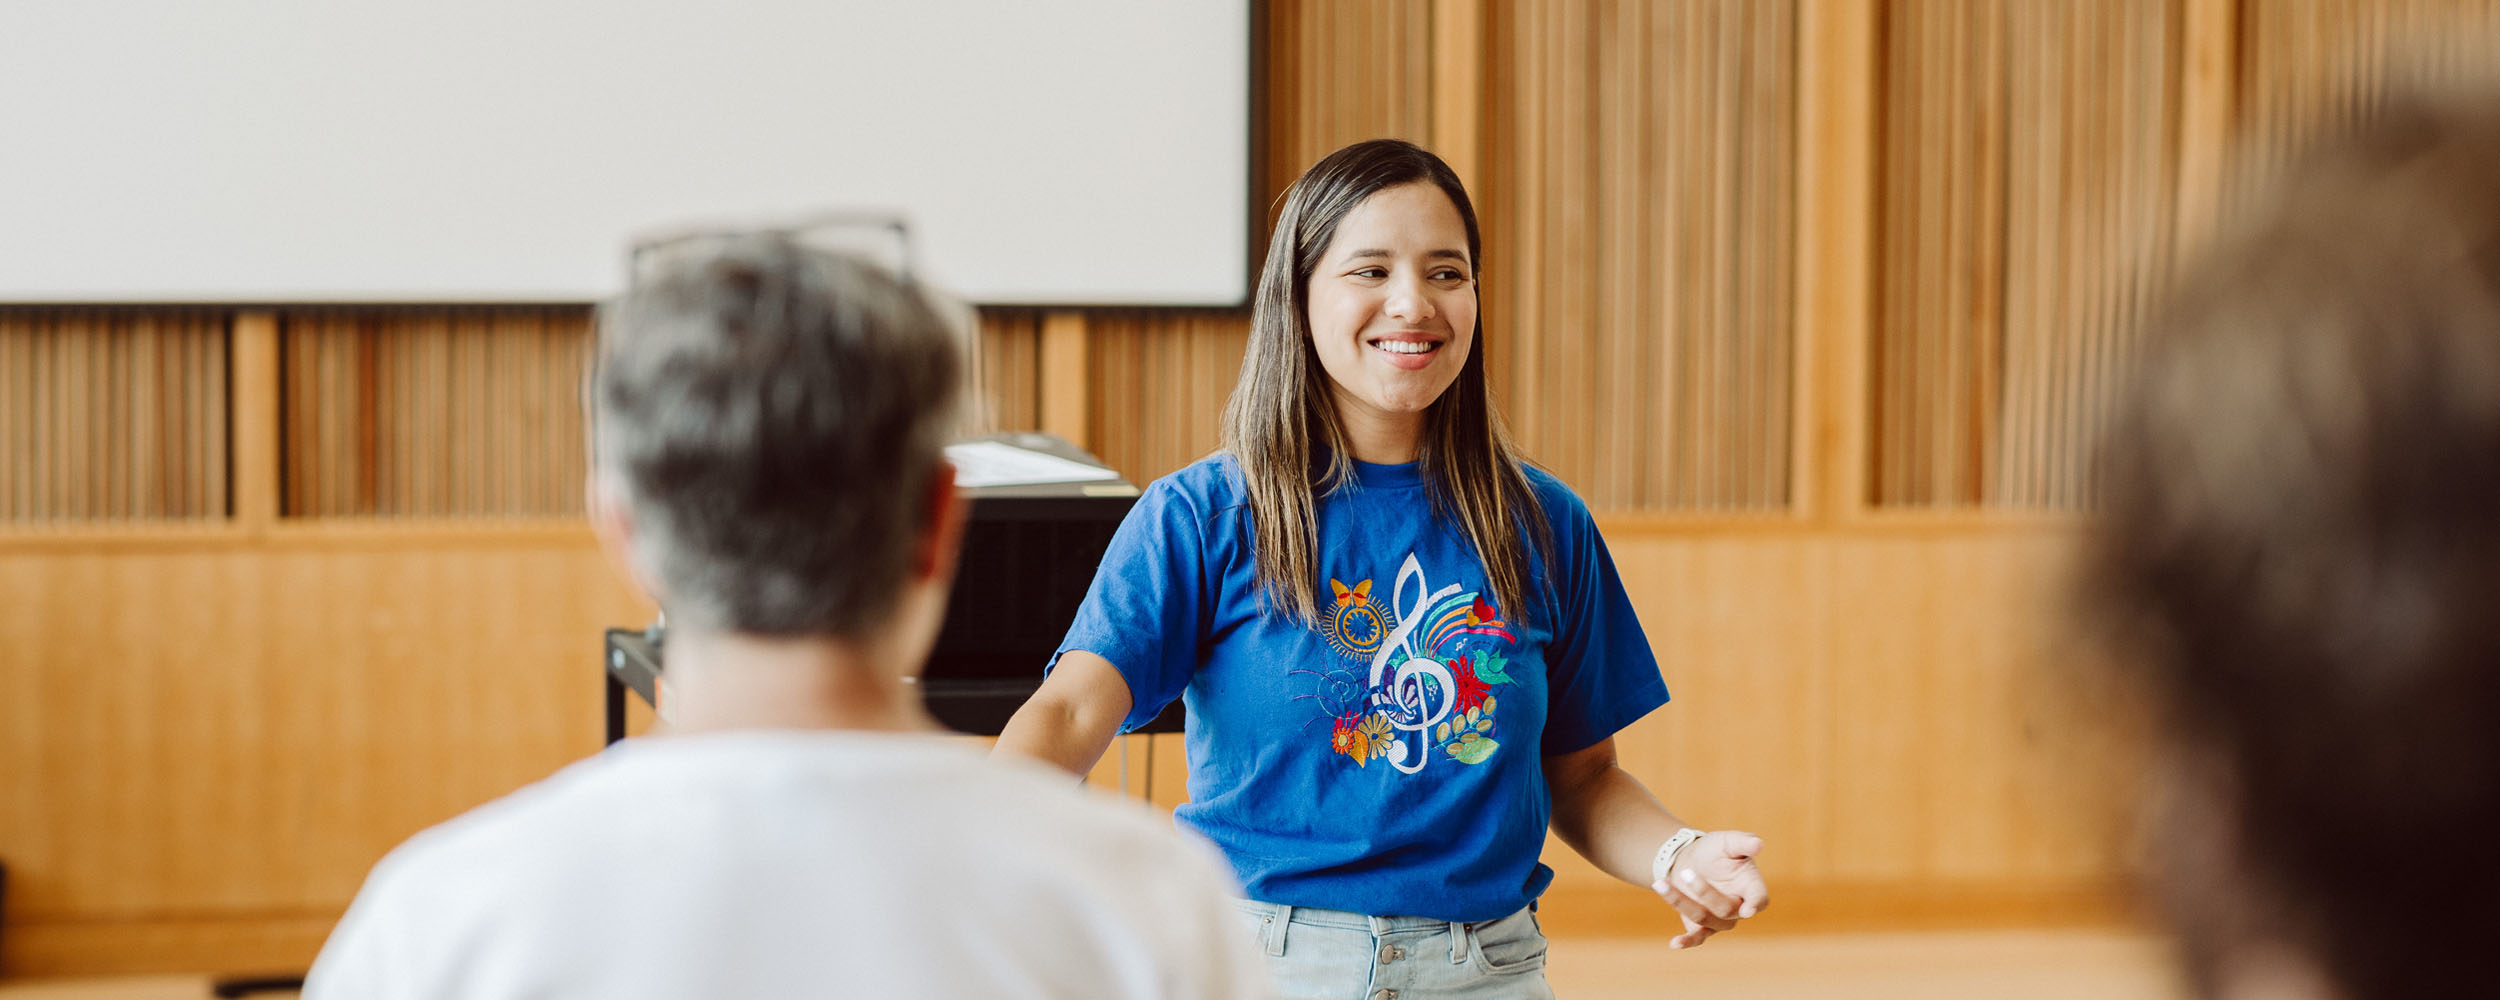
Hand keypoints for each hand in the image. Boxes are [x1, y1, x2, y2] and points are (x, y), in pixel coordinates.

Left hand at [1650, 830, 1767, 949]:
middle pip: (1726, 909)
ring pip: (1704, 918)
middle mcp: (1739, 907)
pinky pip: (1697, 937)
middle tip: (1685, 872)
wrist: (1691, 860)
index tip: (1748, 909)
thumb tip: (1759, 844)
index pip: (1760, 899)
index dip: (1755, 903)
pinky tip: (1674, 943)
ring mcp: (1721, 920)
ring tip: (1661, 883)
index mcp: (1751, 886)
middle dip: (1704, 891)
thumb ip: (1743, 842)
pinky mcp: (1702, 927)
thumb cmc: (1715, 851)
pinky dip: (1686, 941)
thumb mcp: (1728, 841)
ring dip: (1681, 902)